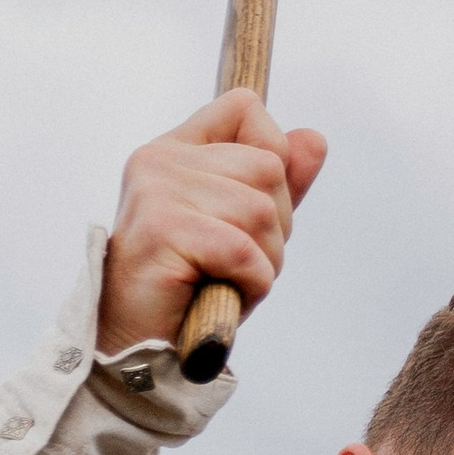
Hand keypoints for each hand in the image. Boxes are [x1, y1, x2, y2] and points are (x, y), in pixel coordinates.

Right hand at [95, 91, 327, 354]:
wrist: (138, 346)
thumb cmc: (190, 289)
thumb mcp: (243, 229)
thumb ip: (277, 184)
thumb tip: (315, 139)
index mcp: (176, 149)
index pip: (245, 108)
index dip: (272, 155)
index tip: (249, 209)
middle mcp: (162, 160)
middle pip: (268, 166)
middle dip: (275, 227)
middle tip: (237, 263)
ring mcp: (157, 191)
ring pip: (261, 211)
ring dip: (264, 261)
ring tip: (229, 281)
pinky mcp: (163, 229)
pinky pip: (244, 250)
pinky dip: (251, 283)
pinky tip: (224, 295)